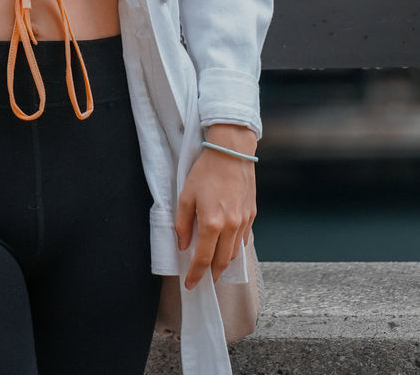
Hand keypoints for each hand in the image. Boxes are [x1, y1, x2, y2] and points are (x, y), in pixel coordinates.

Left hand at [174, 125, 256, 291]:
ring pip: (235, 252)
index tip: (190, 284)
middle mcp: (231, 226)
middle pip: (222, 261)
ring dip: (225, 262)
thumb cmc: (206, 171)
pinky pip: (243, 239)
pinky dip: (235, 247)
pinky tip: (227, 245)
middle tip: (204, 279)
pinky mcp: (252, 214)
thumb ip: (183, 224)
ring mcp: (244, 221)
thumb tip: (183, 245)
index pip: (203, 259)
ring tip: (215, 264)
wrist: (231, 152)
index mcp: (212, 223)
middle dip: (212, 274)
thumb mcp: (186, 195)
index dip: (196, 274)